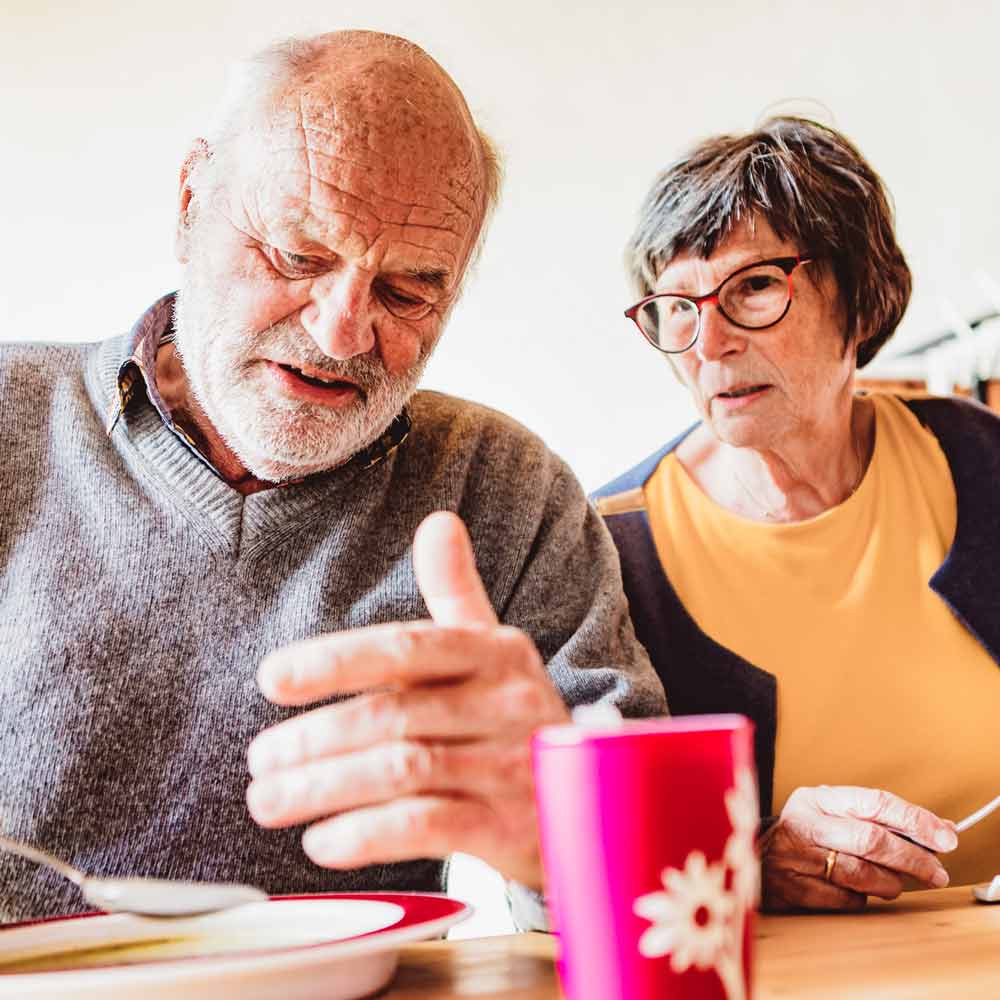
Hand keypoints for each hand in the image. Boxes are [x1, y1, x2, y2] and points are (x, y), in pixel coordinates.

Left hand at [245, 511, 569, 888]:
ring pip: (402, 770)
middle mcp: (509, 703)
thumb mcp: (493, 651)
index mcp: (497, 652)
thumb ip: (457, 592)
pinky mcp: (512, 828)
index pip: (407, 648)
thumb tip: (438, 521)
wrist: (589, 800)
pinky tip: (323, 842)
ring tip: (269, 802)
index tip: (270, 678)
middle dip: (313, 739)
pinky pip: (427, 828)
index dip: (334, 661)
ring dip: (323, 788)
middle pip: (394, 714)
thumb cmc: (515, 719)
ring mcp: (513, 766)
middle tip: (259, 760)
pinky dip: (365, 835)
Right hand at [761, 785, 957, 910]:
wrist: (753, 858)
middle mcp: (804, 824)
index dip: (914, 820)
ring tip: (898, 882)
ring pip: (862, 874)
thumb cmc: (804, 834)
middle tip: (936, 871)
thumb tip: (939, 830)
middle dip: (912, 859)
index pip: (874, 802)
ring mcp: (796, 858)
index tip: (945, 837)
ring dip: (892, 882)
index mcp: (816, 799)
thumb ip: (880, 819)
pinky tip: (862, 889)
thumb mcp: (833, 813)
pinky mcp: (795, 889)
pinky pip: (846, 898)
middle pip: (871, 840)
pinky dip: (863, 897)